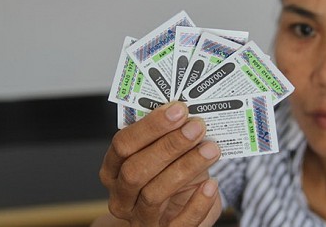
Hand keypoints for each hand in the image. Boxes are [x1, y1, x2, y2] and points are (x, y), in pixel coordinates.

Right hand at [98, 101, 221, 226]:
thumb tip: (190, 114)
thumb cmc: (172, 177)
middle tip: (196, 127)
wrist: (177, 213)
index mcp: (114, 170)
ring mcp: (140, 219)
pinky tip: (212, 184)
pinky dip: (197, 204)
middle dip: (169, 145)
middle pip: (135, 170)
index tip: (178, 109)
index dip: (150, 126)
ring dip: (186, 167)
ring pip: (154, 194)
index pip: (123, 145)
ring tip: (210, 149)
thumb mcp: (167, 155)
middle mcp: (121, 196)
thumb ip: (170, 137)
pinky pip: (180, 223)